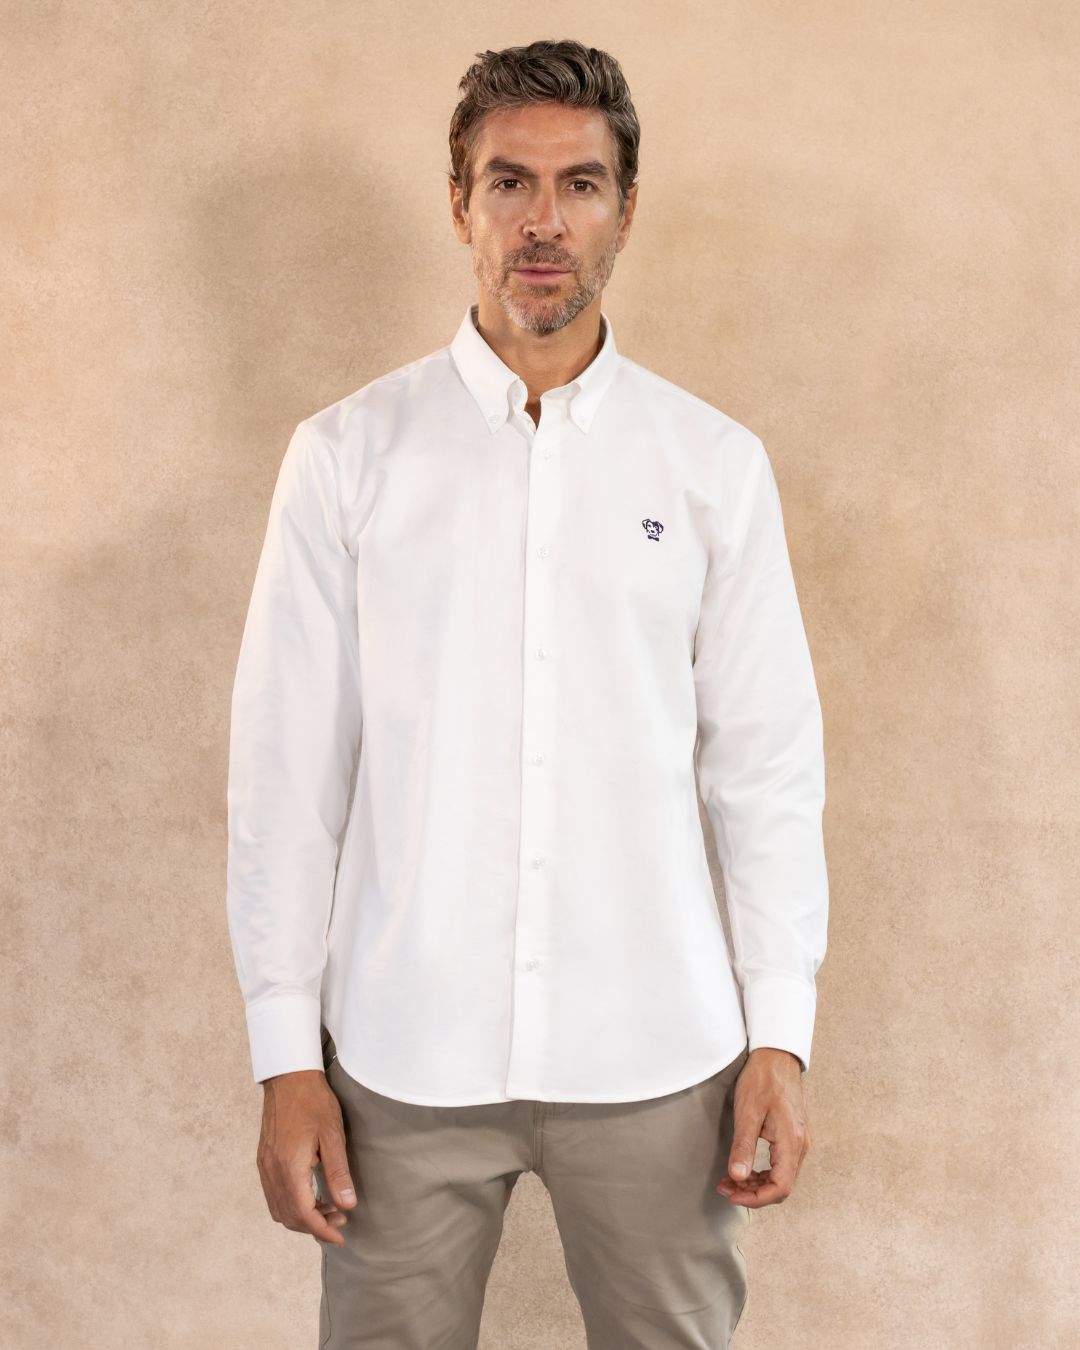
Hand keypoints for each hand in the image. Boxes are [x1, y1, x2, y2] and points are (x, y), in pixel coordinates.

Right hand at [257, 1069, 357, 1245]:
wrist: (288, 1077)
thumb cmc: (313, 1101)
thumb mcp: (333, 1135)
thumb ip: (338, 1172)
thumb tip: (347, 1205)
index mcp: (289, 1167)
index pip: (303, 1214)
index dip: (322, 1231)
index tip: (341, 1237)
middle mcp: (272, 1171)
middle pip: (289, 1217)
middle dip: (315, 1226)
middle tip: (341, 1221)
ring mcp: (265, 1166)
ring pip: (279, 1209)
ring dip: (303, 1217)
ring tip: (329, 1208)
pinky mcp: (264, 1160)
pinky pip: (273, 1195)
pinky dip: (291, 1205)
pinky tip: (311, 1195)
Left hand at [715, 1047, 811, 1207]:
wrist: (776, 1057)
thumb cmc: (763, 1080)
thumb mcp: (748, 1112)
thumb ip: (743, 1146)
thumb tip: (737, 1177)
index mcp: (791, 1142)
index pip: (780, 1187)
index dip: (756, 1198)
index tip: (733, 1196)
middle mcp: (800, 1146)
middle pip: (781, 1186)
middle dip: (752, 1193)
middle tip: (725, 1187)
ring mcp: (798, 1141)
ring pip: (781, 1177)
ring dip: (756, 1184)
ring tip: (731, 1180)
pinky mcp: (792, 1136)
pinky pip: (781, 1165)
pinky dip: (762, 1172)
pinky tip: (745, 1169)